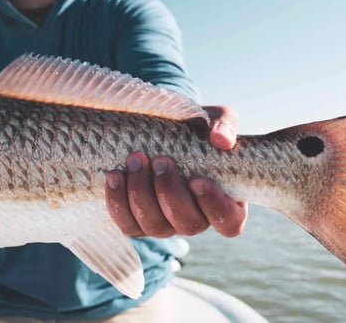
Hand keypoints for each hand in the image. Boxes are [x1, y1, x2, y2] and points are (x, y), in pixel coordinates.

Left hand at [105, 105, 247, 237]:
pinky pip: (127, 224)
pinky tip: (115, 175)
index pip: (230, 222)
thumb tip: (221, 139)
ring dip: (141, 193)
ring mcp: (167, 225)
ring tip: (136, 160)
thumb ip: (225, 125)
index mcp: (225, 202)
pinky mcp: (138, 223)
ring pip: (154, 226)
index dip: (215, 206)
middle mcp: (197, 219)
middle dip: (170, 193)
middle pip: (188, 224)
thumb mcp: (217, 120)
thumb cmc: (198, 130)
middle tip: (161, 160)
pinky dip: (118, 202)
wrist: (163, 131)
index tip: (197, 180)